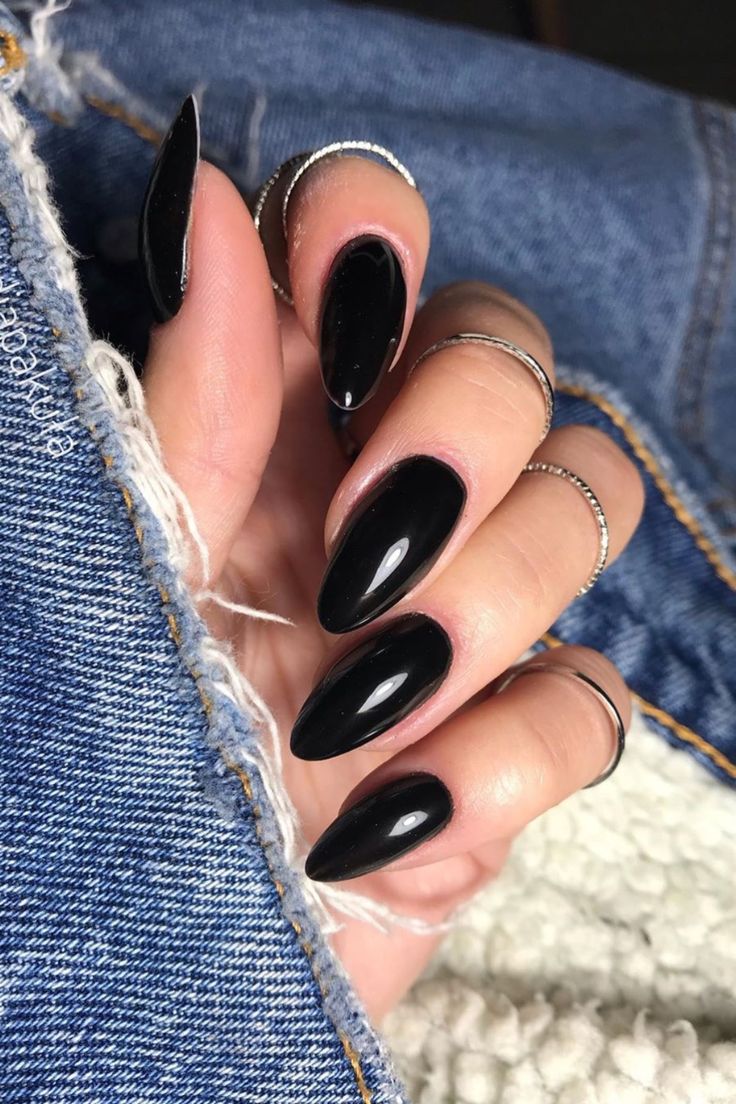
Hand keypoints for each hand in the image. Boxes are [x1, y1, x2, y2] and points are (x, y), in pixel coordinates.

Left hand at [140, 103, 643, 1020]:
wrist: (141, 953)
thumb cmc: (115, 740)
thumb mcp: (143, 561)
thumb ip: (193, 396)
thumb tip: (204, 201)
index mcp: (278, 425)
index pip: (374, 250)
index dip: (376, 234)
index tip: (340, 309)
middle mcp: (386, 491)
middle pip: (516, 359)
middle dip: (467, 425)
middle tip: (361, 539)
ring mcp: (463, 612)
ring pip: (587, 505)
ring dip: (488, 593)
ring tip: (360, 689)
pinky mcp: (513, 741)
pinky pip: (590, 704)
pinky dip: (504, 758)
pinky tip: (388, 810)